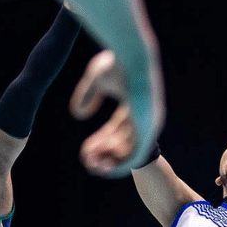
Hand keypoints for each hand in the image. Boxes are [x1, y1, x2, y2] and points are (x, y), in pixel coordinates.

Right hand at [70, 49, 164, 177]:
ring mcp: (147, 126)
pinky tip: (101, 168)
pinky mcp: (148, 131)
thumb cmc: (117, 64)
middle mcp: (143, 119)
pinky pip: (135, 158)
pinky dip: (119, 166)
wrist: (133, 59)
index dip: (101, 141)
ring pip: (128, 153)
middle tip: (85, 160)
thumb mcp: (97, 79)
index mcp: (134, 106)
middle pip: (122, 144)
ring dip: (108, 162)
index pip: (118, 130)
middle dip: (103, 153)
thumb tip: (79, 115)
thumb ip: (87, 95)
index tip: (85, 148)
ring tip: (89, 163)